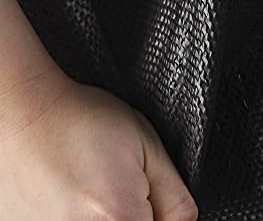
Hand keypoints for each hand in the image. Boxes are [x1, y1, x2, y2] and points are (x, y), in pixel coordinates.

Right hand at [0, 70, 197, 220]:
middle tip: (118, 187)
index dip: (161, 216)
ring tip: (92, 191)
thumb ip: (175, 197)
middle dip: (136, 216)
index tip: (150, 198)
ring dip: (105, 218)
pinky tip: (72, 197)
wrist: (25, 113)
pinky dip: (77, 217)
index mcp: (118, 218)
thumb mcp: (147, 145)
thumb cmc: (81, 120)